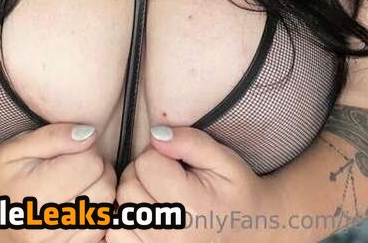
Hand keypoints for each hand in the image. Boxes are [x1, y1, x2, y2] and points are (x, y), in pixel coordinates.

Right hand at [0, 123, 115, 242]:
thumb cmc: (4, 171)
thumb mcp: (20, 145)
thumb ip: (55, 136)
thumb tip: (91, 135)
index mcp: (32, 194)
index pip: (91, 164)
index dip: (87, 149)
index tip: (72, 150)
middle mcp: (43, 228)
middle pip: (104, 187)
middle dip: (97, 169)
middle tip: (77, 164)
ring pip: (105, 210)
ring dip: (98, 191)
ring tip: (77, 183)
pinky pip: (99, 230)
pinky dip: (94, 214)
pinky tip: (77, 203)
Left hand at [105, 126, 279, 241]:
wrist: (251, 231)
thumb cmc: (235, 191)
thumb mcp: (222, 158)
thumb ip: (189, 141)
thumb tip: (155, 135)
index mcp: (191, 206)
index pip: (146, 163)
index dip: (157, 153)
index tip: (173, 159)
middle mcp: (171, 235)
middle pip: (128, 187)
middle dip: (141, 172)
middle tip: (165, 174)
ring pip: (119, 212)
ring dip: (132, 197)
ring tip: (156, 194)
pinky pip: (116, 237)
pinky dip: (125, 222)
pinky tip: (145, 214)